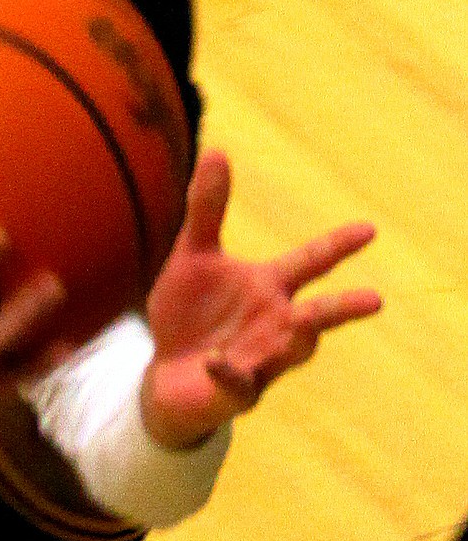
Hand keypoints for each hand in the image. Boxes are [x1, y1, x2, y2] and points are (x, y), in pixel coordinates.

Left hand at [141, 151, 380, 447]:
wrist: (166, 372)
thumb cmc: (189, 312)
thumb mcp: (192, 255)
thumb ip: (206, 209)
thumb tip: (217, 151)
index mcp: (269, 286)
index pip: (311, 261)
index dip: (339, 245)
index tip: (369, 229)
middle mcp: (276, 322)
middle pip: (318, 314)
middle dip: (344, 307)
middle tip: (375, 299)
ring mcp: (262, 358)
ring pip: (292, 351)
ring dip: (298, 339)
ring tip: (306, 324)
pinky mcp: (236, 389)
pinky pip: (238, 381)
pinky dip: (228, 371)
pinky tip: (214, 360)